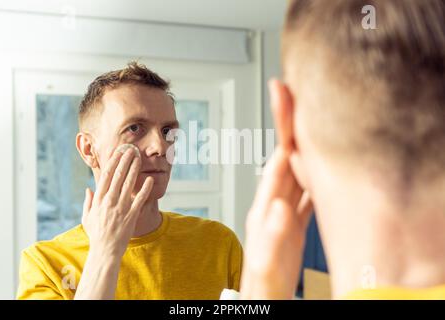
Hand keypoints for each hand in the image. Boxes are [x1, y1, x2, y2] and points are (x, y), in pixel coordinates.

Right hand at [82, 147, 153, 257]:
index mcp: (98, 200)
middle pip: (117, 176)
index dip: (112, 162)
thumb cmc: (96, 234)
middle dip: (124, 161)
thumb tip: (88, 189)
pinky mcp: (131, 215)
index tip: (117, 152)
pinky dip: (144, 189)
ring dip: (134, 169)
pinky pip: (139, 199)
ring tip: (139, 158)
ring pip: (128, 184)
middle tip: (131, 149)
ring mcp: (120, 207)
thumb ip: (88, 202)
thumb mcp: (87, 217)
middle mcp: (109, 201)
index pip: (105, 176)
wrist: (105, 250)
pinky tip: (149, 179)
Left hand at [240, 79, 313, 298]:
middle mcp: (273, 205)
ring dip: (306, 153)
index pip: (277, 165)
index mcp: (265, 209)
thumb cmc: (261, 282)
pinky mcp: (293, 223)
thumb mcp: (266, 260)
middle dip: (293, 133)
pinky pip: (306, 196)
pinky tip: (323, 173)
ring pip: (298, 175)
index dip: (283, 136)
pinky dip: (315, 181)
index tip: (288, 108)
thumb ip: (273, 233)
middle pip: (287, 161)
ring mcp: (284, 212)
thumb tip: (280, 206)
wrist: (262, 296)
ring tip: (317, 132)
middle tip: (300, 103)